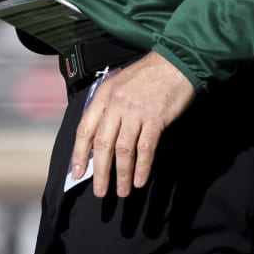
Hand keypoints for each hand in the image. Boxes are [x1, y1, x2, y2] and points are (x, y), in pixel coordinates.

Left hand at [72, 51, 195, 197]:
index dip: (80, 154)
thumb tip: (101, 139)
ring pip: (123, 150)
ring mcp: (136, 111)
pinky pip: (145, 148)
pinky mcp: (155, 118)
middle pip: (103, 144)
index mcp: (104, 95)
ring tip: (122, 191)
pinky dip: (143, 167)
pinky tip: (140, 180)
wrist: (176, 61)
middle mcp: (117, 104)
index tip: (77, 173)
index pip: (85, 129)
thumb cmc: (149, 74)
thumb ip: (109, 107)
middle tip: (100, 192)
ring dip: (122, 174)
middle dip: (100, 172)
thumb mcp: (121, 84)